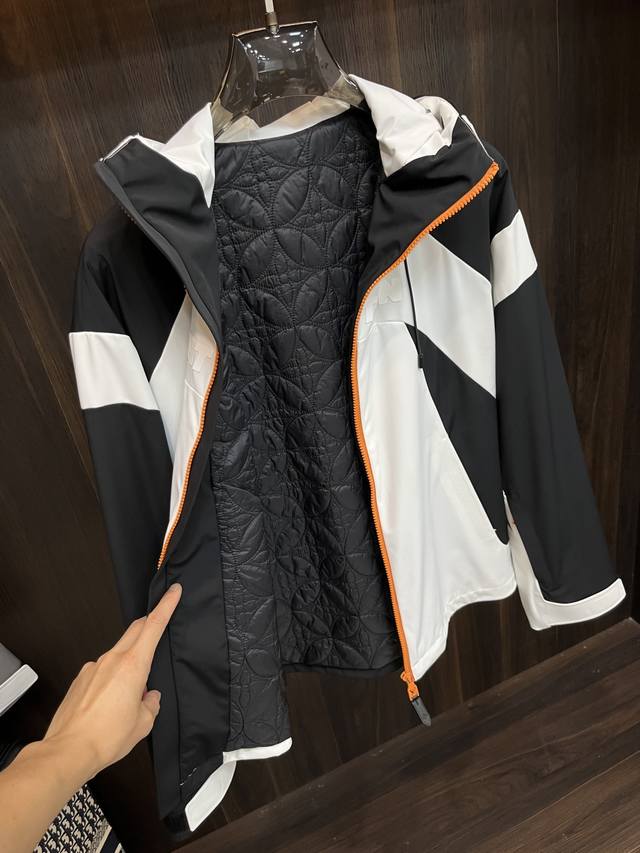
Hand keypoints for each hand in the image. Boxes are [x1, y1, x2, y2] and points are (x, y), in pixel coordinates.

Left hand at [42, 583, 181, 782]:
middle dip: (149, 623)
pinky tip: (112, 699)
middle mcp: (111, 660)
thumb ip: (151, 704)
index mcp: (132, 666)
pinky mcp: (80, 679)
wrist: (68, 751)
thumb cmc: (104, 738)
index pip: (153, 625)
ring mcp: (93, 668)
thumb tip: (150, 697)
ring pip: (118, 652)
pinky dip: (112, 676)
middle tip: (159, 622)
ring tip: (133, 689)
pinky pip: (102, 669)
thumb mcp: (143, 723)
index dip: (166, 606)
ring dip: (130, 659)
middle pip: (135, 630)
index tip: (173, 592)